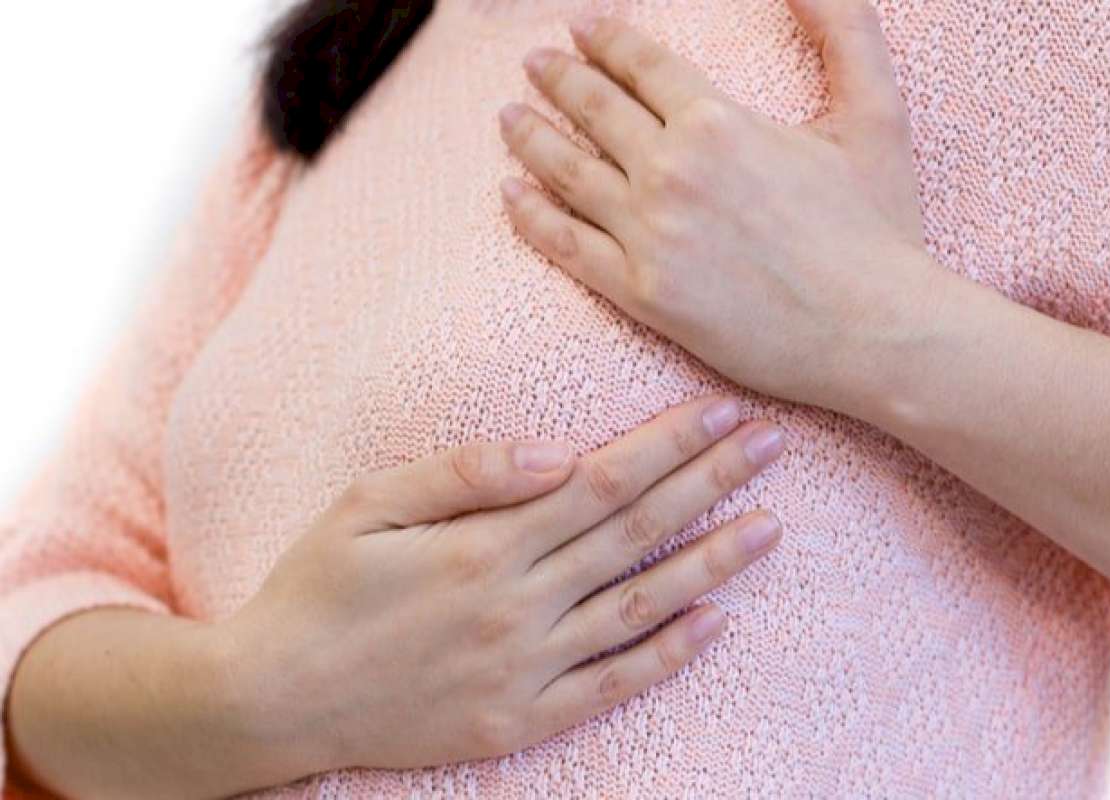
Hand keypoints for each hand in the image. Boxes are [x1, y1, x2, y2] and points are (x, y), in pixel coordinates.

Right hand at [218, 396, 784, 773]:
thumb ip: (466, 473)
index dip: (671, 444)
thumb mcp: (368, 505)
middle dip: (711, 482)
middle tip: (772, 443)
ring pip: (642, 606)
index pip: (604, 481)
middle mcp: (520, 606)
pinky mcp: (523, 719)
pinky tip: (718, 624)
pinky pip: (613, 685)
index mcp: (485, 546)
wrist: (274, 699)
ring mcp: (527, 669)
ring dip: (713, 563)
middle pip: (638, 532)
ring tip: (771, 526)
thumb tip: (557, 449)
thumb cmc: (317, 587)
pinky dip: (669, 655)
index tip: (724, 412)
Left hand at [498, 1, 942, 416]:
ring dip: (531, 136)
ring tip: (509, 117)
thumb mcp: (877, 114)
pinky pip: (567, 246)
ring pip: (568, 172)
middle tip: (535, 63)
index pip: (643, 66)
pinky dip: (531, 215)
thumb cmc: (878, 230)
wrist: (872, 334)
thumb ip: (845, 29)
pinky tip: (511, 194)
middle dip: (558, 77)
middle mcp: (671, 171)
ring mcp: (649, 234)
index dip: (607, 42)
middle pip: (594, 109)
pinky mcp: (640, 293)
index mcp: (718, 122)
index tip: (582, 30)